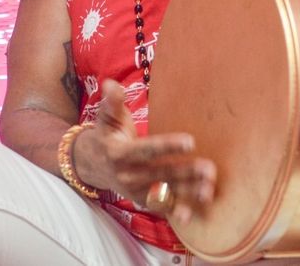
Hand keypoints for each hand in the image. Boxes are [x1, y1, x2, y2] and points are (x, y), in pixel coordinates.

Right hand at [74, 80, 216, 224]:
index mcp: (120, 153)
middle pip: (161, 173)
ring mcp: (135, 191)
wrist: (90, 165)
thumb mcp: (106, 117)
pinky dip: (175, 212)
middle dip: (186, 172)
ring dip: (187, 193)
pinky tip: (191, 214)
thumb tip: (111, 84)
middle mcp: (128, 175)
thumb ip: (112, 102)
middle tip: (209, 169)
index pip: (148, 149)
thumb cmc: (106, 135)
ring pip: (164, 192)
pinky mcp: (142, 200)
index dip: (168, 146)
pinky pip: (160, 207)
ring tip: (209, 190)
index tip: (191, 141)